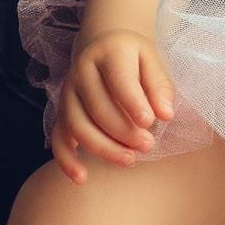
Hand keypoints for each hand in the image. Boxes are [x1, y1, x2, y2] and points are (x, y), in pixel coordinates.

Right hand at [53, 30, 173, 184]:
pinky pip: (58, 138)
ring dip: (103, 148)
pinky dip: (66, 160)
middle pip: (98, 108)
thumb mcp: (152, 60)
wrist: (103, 46)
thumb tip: (166, 114)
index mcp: (109, 53)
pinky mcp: (61, 112)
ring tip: (129, 159)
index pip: (119, 80)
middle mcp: (82, 71)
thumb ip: (160, 86)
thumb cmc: (133, 58)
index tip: (149, 121)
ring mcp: (68, 93)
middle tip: (148, 145)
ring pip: (78, 126)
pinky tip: (81, 178)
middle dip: (124, 132)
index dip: (133, 102)